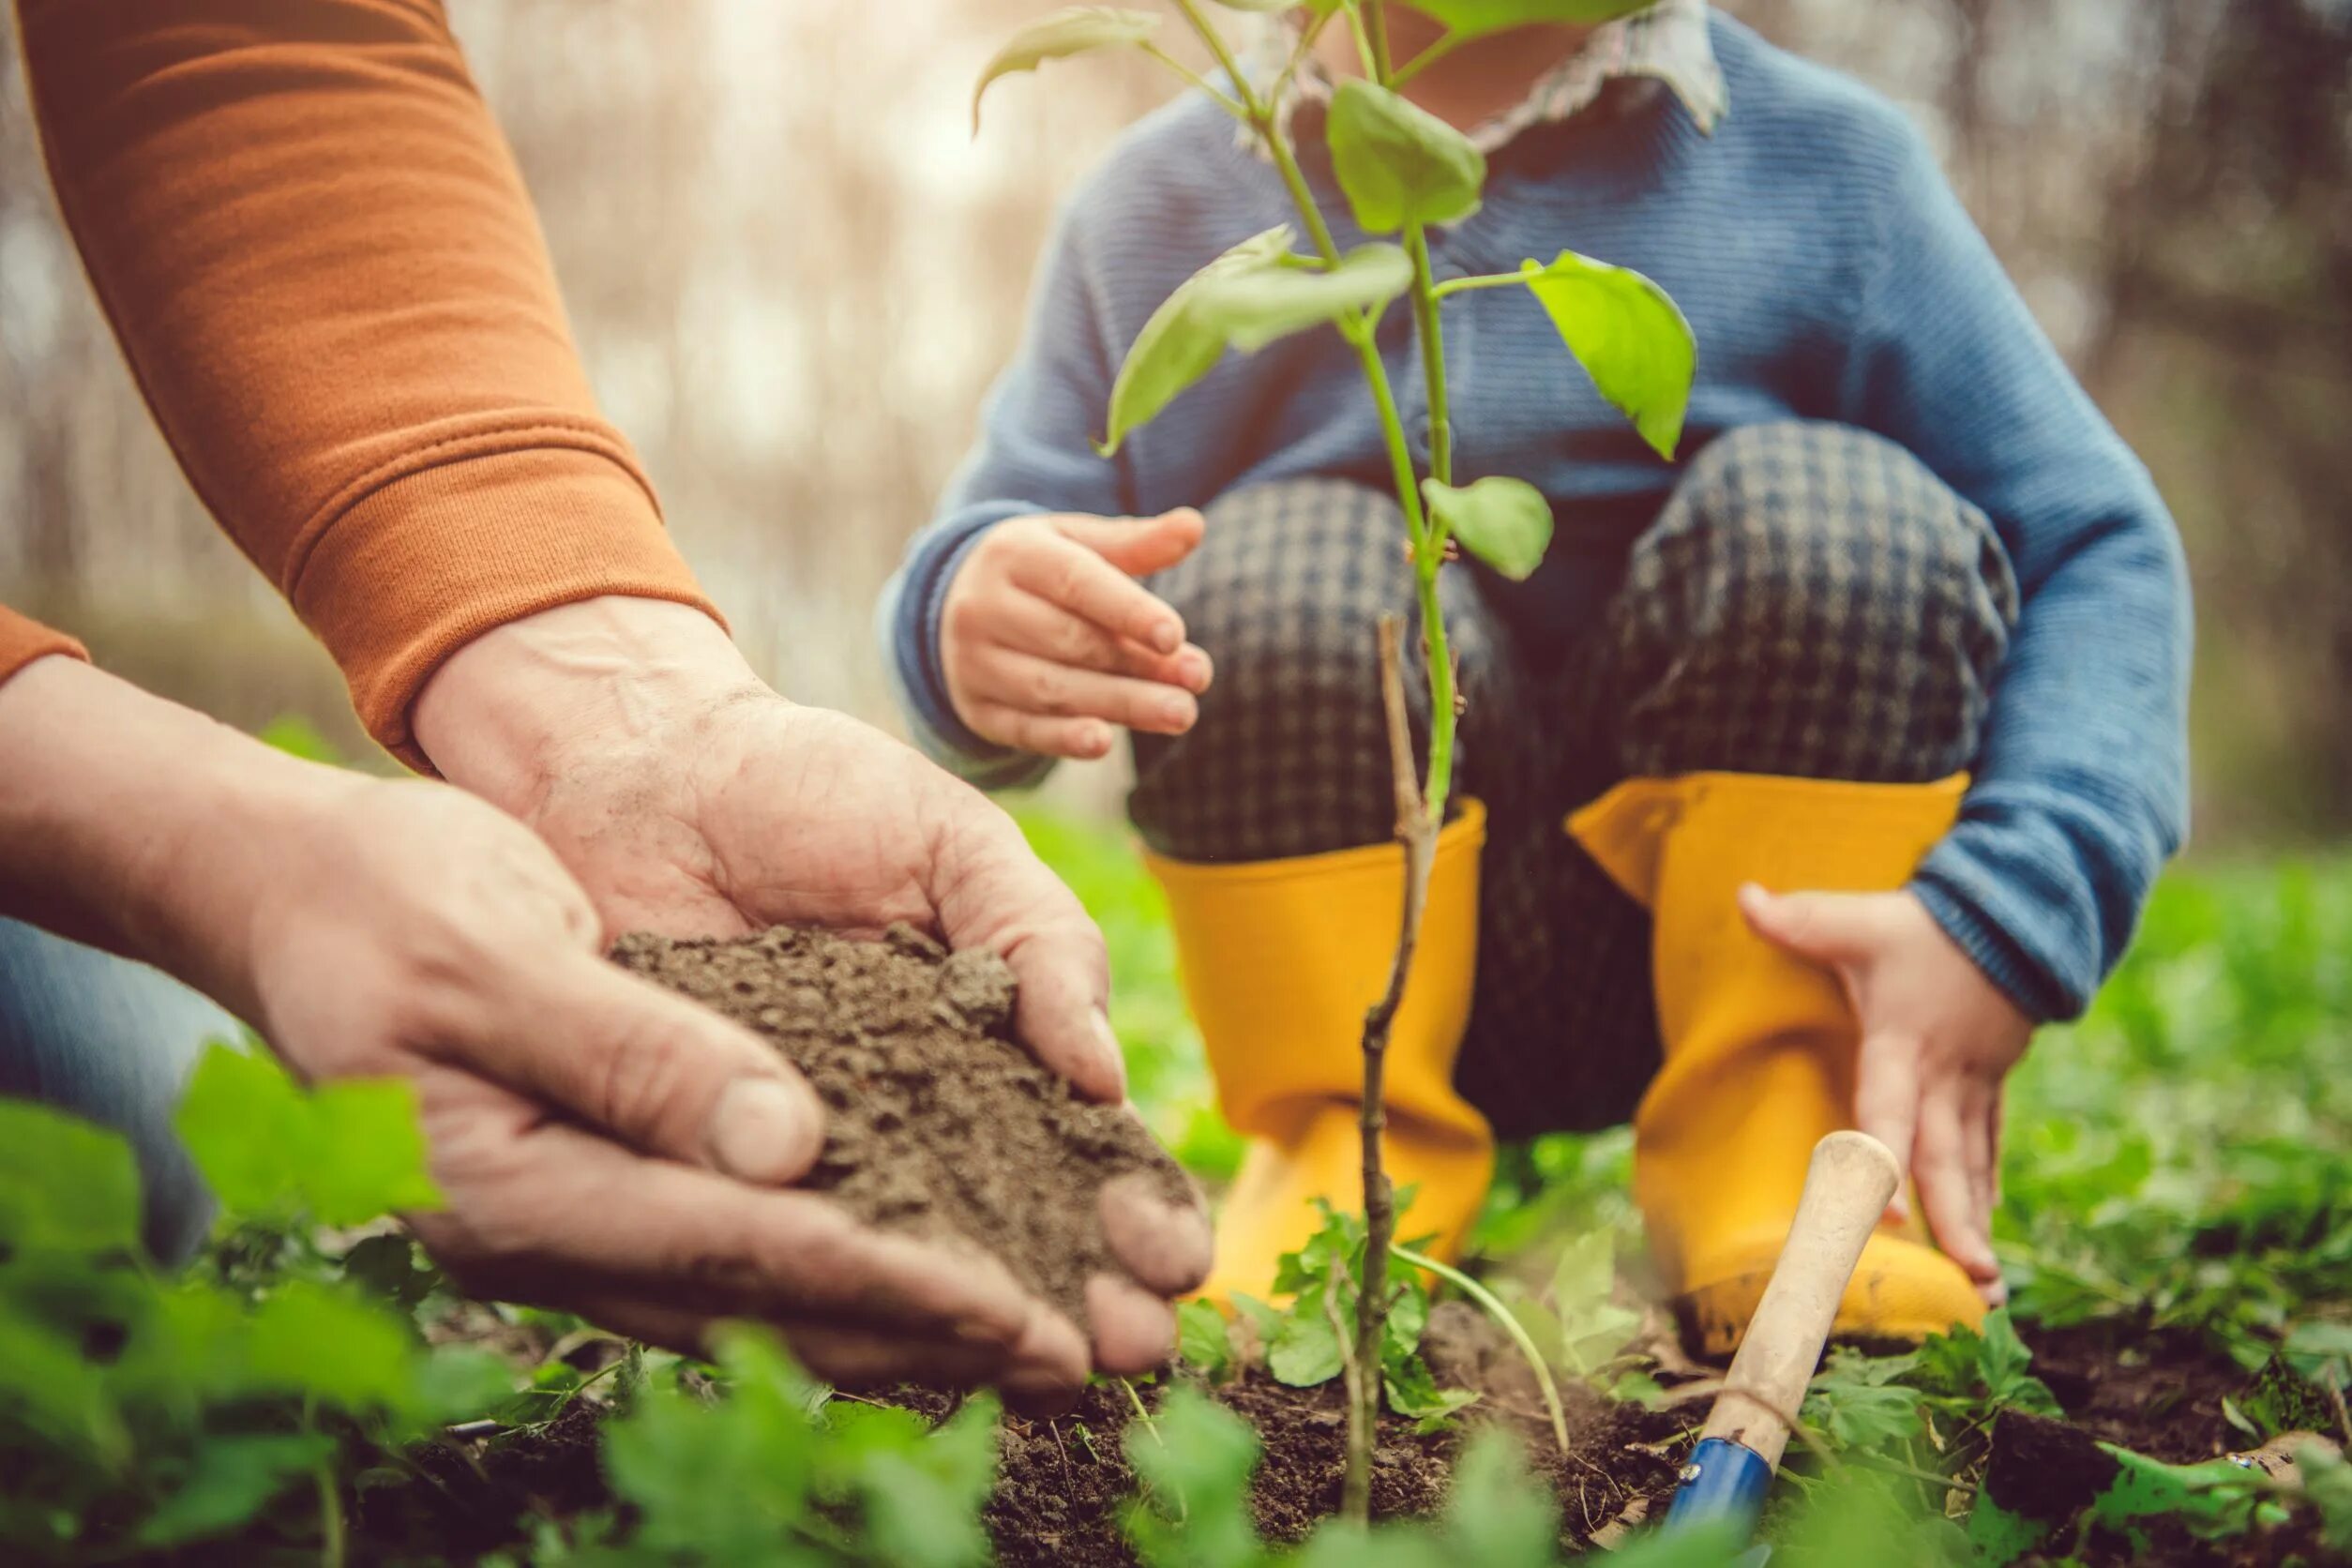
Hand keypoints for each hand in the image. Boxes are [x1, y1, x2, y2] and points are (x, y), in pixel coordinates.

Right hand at [0, 657, 1103, 1400]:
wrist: (299, 894)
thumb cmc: (383, 901)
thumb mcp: (494, 953)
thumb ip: (632, 1053)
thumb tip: (786, 1150)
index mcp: (515, 1194)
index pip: (738, 1251)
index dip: (888, 1281)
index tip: (1017, 1309)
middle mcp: (556, 1236)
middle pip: (772, 1305)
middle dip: (930, 1335)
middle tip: (1072, 1360)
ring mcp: (581, 1223)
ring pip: (769, 1295)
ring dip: (908, 1322)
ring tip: (1039, 1344)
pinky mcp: (609, 1186)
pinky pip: (747, 1250)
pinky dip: (850, 1266)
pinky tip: (938, 1273)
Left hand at [412, 597, 1211, 1373]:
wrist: (639, 768)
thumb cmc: (810, 789)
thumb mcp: (952, 844)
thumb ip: (1038, 943)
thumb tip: (1103, 1080)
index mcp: (990, 1043)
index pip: (1080, 1148)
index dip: (1133, 1207)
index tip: (1177, 1259)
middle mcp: (910, 1118)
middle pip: (1011, 1232)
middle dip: (1080, 1295)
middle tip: (1131, 1349)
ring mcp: (810, 1153)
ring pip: (906, 1261)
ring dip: (978, 1324)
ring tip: (1045, 1374)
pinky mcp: (708, 1167)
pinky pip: (773, 1243)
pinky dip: (828, 1296)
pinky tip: (884, 1339)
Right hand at [939, 510, 1213, 759]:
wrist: (956, 605)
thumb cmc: (1039, 570)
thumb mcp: (1076, 544)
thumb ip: (1135, 543)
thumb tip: (1194, 526)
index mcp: (1013, 555)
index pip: (1075, 584)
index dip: (1128, 611)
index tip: (1175, 636)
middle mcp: (984, 608)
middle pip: (1070, 642)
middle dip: (1138, 664)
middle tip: (1198, 681)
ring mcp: (974, 662)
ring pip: (1051, 689)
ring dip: (1120, 705)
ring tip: (1180, 713)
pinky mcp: (976, 708)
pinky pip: (1022, 728)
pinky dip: (1063, 738)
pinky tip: (1103, 743)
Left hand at [1738, 884, 2030, 1304]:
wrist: (2017, 914)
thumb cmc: (1927, 926)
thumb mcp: (1862, 919)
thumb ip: (1801, 919)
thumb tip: (1743, 895)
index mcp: (1904, 1043)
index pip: (1891, 1107)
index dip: (1886, 1159)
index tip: (1888, 1215)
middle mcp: (1942, 1075)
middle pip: (1946, 1157)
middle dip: (1956, 1220)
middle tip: (1969, 1279)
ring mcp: (1973, 1084)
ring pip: (1974, 1164)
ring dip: (1977, 1222)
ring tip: (1986, 1286)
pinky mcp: (1990, 1085)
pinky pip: (1988, 1147)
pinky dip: (1985, 1190)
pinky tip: (1982, 1237)